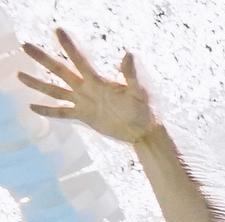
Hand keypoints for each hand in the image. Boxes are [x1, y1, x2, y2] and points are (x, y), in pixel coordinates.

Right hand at [18, 28, 157, 143]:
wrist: (145, 129)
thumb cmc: (147, 108)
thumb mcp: (141, 91)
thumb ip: (133, 75)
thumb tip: (129, 54)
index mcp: (99, 80)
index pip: (80, 60)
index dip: (69, 46)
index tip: (58, 30)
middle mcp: (87, 88)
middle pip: (60, 70)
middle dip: (43, 58)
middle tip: (25, 45)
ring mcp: (84, 101)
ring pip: (56, 90)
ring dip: (38, 83)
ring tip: (19, 74)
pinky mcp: (84, 116)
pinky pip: (62, 112)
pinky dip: (48, 110)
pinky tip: (32, 106)